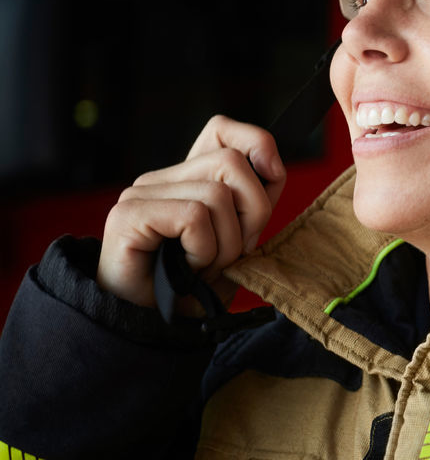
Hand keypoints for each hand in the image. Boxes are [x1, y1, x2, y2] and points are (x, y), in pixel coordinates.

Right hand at [97, 115, 285, 308]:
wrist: (154, 330)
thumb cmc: (196, 288)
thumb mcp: (240, 238)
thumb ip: (256, 199)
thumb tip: (271, 165)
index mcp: (187, 178)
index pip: (222, 129)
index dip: (256, 144)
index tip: (271, 177)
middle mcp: (162, 178)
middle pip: (233, 163)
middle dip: (253, 213)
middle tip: (236, 251)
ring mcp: (141, 194)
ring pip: (218, 194)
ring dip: (227, 243)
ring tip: (207, 266)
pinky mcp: (128, 214)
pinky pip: (195, 216)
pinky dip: (204, 250)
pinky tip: (189, 268)